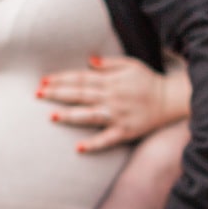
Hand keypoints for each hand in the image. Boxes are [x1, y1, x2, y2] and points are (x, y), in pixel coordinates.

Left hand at [36, 56, 189, 151]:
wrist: (170, 100)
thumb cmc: (148, 81)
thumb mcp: (130, 65)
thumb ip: (109, 63)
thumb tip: (89, 60)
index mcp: (111, 81)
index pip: (80, 78)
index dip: (61, 79)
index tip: (43, 80)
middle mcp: (112, 97)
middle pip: (80, 94)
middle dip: (58, 93)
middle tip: (37, 94)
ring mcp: (118, 115)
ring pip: (90, 115)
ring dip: (71, 116)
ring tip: (52, 117)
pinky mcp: (125, 131)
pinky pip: (107, 139)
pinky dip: (94, 144)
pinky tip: (79, 148)